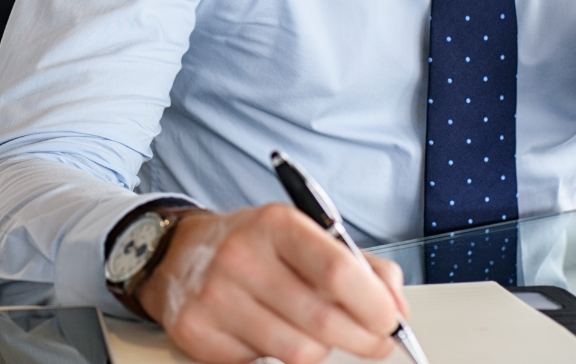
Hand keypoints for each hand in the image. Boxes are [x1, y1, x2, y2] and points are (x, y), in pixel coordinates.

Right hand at [133, 205, 406, 363]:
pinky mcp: (198, 333)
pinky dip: (277, 356)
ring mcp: (216, 298)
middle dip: (363, 340)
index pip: (338, 272)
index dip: (374, 305)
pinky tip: (270, 332)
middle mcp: (241, 257)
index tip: (390, 320)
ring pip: (298, 352)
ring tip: (316, 332)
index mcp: (276, 225)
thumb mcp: (306, 234)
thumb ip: (360, 266)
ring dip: (320, 350)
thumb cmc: (255, 245)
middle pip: (323, 321)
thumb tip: (396, 308)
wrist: (178, 253)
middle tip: (375, 341)